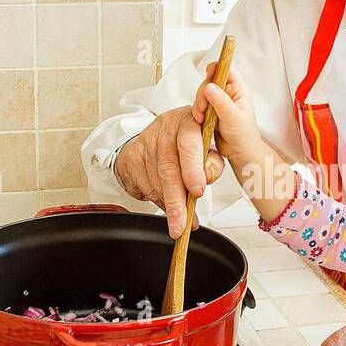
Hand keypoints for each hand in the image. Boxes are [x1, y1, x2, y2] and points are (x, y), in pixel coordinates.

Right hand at [113, 105, 224, 237]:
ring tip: (180, 221)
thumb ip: (213, 162)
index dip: (193, 169)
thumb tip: (208, 177)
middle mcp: (165, 129)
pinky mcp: (132, 156)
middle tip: (181, 224)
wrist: (157, 136)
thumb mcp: (208, 148)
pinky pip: (145, 186)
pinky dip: (159, 201)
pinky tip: (167, 206)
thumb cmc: (189, 143)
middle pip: (168, 168)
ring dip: (169, 205)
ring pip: (156, 181)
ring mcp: (146, 142)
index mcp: (188, 121)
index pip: (189, 143)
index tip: (197, 191)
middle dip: (176, 201)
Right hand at [193, 62, 263, 164]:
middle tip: (203, 107)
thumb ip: (221, 101)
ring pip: (203, 95)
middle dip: (203, 93)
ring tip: (202, 118)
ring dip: (198, 104)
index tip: (209, 73)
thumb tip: (209, 86)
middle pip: (210, 82)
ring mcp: (218, 103)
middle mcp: (228, 94)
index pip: (227, 70)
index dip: (217, 67)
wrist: (240, 154)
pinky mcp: (210, 113)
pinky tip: (200, 121)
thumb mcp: (233, 117)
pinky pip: (199, 107)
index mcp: (238, 90)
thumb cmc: (244, 135)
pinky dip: (197, 113)